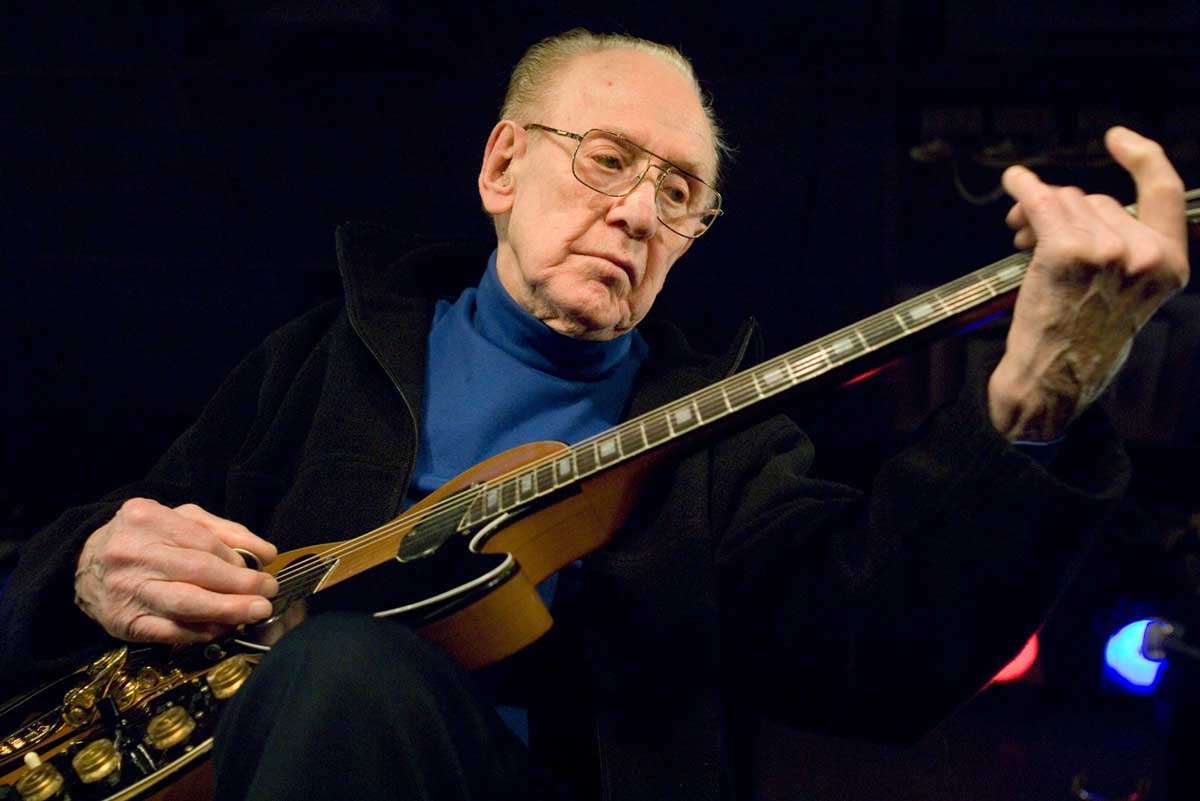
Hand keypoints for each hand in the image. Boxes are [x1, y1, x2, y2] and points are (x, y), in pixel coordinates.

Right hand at [74, 498, 278, 643]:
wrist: (84, 564)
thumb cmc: (144, 538)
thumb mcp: (180, 519)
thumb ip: (224, 531)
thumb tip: (265, 552)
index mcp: (148, 519)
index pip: (205, 542)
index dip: (238, 560)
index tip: (262, 570)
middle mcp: (134, 554)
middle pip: (198, 572)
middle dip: (240, 586)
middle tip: (268, 594)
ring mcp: (127, 590)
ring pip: (185, 603)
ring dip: (226, 611)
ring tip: (254, 612)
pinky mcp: (124, 622)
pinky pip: (169, 631)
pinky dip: (200, 632)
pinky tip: (222, 629)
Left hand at [988, 126, 1189, 440]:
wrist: (1052, 381)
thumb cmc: (1080, 341)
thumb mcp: (1126, 294)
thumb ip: (1121, 248)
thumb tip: (1072, 202)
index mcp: (1171, 264)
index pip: (1166, 192)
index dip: (1143, 157)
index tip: (1118, 139)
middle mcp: (1146, 254)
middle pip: (1096, 200)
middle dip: (1063, 210)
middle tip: (1031, 234)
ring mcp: (1107, 251)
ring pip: (1065, 203)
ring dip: (1036, 212)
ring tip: (1020, 238)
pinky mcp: (1067, 252)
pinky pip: (1042, 202)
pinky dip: (1023, 189)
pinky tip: (1013, 182)